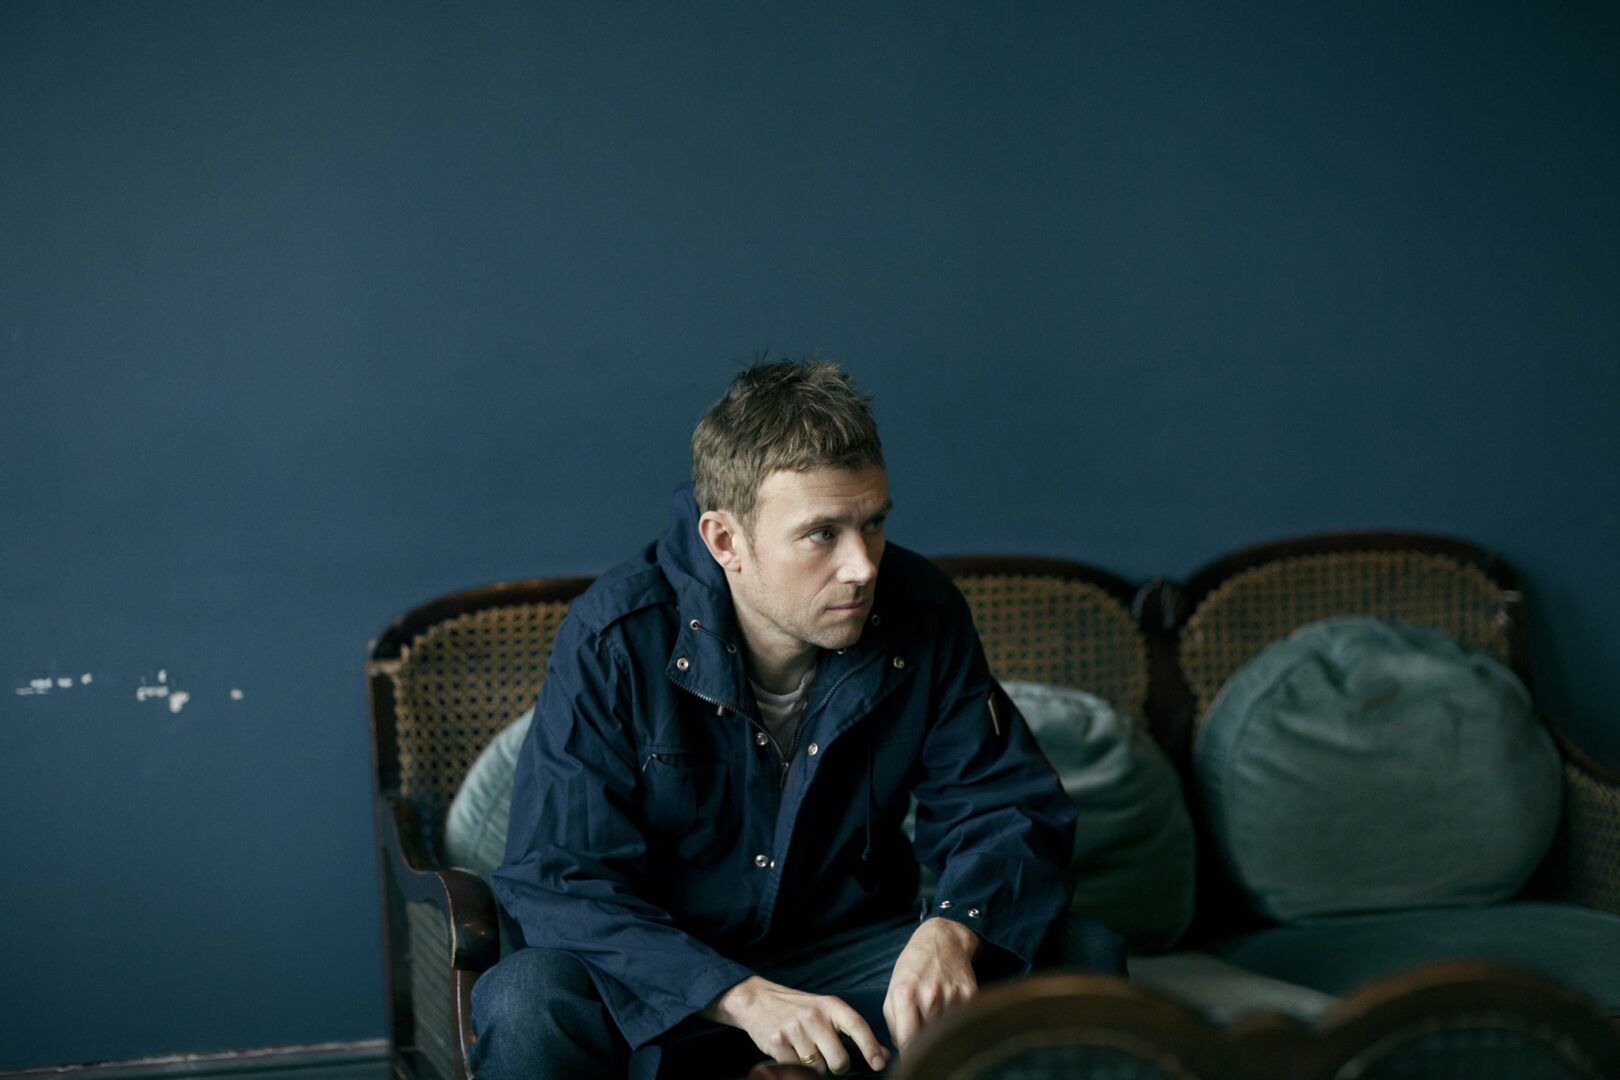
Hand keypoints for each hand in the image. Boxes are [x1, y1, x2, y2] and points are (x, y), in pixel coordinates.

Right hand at [702, 975, 888, 1074]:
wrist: (758, 1000)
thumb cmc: (800, 1008)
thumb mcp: (827, 1011)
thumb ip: (853, 1031)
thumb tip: (884, 1055)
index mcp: (831, 1005)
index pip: (858, 1026)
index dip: (871, 1047)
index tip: (879, 1063)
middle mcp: (814, 1016)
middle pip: (839, 1059)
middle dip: (838, 1066)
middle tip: (832, 1060)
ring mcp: (794, 1030)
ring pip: (818, 1068)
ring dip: (815, 1067)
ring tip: (807, 1050)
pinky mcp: (777, 1043)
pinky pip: (796, 1069)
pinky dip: (796, 1066)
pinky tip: (792, 1051)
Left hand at [882, 917, 979, 1050]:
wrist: (942, 941)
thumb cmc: (913, 967)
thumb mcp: (894, 989)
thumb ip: (893, 1022)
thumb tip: (903, 1050)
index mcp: (906, 994)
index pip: (908, 1040)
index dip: (909, 1054)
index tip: (911, 1056)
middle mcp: (929, 995)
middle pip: (929, 1038)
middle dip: (925, 1039)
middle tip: (924, 1027)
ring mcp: (952, 996)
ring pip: (946, 1031)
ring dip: (941, 1028)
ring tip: (937, 1010)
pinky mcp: (970, 995)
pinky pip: (962, 1020)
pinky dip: (956, 1019)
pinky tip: (950, 1003)